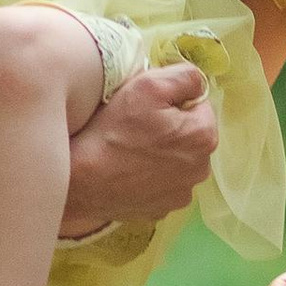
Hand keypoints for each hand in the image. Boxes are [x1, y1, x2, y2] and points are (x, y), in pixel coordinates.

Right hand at [62, 59, 218, 232]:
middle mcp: (200, 170)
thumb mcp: (148, 85)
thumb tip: (198, 83)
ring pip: (177, 160)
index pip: (199, 105)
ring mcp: (181, 194)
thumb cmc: (115, 131)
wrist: (81, 180)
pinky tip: (129, 170)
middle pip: (190, 135)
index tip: (149, 107)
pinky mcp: (162, 209)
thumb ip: (185, 76)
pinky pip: (162, 184)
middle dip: (170, 127)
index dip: (174, 101)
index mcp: (204, 137)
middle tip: (137, 126)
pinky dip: (150, 176)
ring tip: (131, 149)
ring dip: (161, 152)